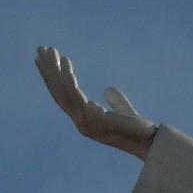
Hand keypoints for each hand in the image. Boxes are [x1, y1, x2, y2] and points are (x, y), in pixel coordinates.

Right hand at [35, 46, 156, 158]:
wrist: (151, 144)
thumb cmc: (139, 132)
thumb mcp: (123, 112)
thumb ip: (116, 102)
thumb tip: (108, 89)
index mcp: (85, 119)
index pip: (63, 96)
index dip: (52, 78)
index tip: (42, 60)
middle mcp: (82, 122)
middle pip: (59, 92)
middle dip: (49, 70)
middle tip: (41, 48)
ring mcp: (88, 123)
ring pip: (66, 94)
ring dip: (58, 72)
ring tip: (54, 53)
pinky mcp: (97, 122)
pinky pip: (79, 99)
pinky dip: (72, 83)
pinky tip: (68, 69)